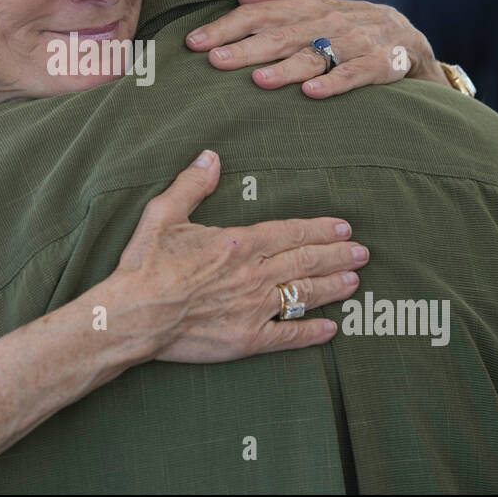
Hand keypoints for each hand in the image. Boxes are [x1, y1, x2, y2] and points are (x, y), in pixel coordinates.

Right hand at [103, 149, 367, 363]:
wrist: (134, 315)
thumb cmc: (146, 264)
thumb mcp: (164, 214)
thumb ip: (192, 185)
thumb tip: (210, 157)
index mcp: (238, 243)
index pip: (290, 233)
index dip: (320, 230)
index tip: (343, 227)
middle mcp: (253, 275)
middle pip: (305, 262)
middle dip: (338, 255)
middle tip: (363, 253)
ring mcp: (253, 309)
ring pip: (303, 294)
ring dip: (333, 287)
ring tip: (355, 281)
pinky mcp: (246, 339)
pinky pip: (288, 336)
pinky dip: (312, 333)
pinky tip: (332, 330)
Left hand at [185, 0, 450, 97]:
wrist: (423, 52)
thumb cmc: (358, 38)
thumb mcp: (321, 19)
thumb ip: (282, 5)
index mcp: (316, 6)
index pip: (265, 12)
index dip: (229, 26)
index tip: (194, 42)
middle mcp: (338, 18)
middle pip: (286, 32)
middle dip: (248, 46)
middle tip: (214, 60)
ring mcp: (367, 38)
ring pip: (321, 52)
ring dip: (288, 67)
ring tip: (258, 81)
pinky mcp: (393, 61)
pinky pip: (362, 72)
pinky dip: (337, 83)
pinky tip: (312, 95)